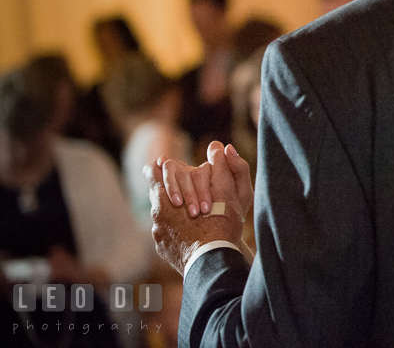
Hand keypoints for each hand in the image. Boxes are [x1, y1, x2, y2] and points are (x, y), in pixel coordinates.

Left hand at [144, 142, 246, 274]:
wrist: (214, 260)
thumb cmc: (222, 223)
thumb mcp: (228, 190)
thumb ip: (222, 166)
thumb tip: (219, 146)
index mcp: (166, 196)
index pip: (153, 171)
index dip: (160, 167)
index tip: (165, 164)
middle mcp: (157, 214)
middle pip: (158, 195)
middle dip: (173, 192)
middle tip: (188, 195)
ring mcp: (159, 234)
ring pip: (163, 216)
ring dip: (176, 214)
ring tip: (196, 218)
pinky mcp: (164, 249)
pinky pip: (168, 235)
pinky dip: (179, 233)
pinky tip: (195, 236)